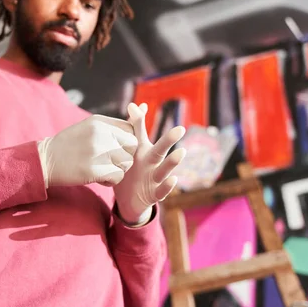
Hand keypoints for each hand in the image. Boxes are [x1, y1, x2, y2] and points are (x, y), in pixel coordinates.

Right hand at [37, 115, 138, 187]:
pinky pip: (118, 176)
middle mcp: (101, 133)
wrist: (44, 161)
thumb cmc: (68, 145)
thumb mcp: (88, 128)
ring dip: (118, 169)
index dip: (127, 142)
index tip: (116, 149)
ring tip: (102, 169)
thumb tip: (136, 123)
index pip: (130, 129)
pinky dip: (110, 180)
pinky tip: (99, 178)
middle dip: (125, 155)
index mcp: (99, 122)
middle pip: (132, 146)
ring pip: (127, 162)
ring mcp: (98, 151)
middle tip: (110, 161)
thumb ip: (109, 128)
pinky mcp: (94, 170)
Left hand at [113, 103, 185, 224]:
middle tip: (180, 129)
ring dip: (172, 162)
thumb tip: (134, 105)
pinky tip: (173, 179)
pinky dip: (168, 186)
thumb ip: (130, 131)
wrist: (129, 201)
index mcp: (141, 151)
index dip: (138, 121)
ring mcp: (154, 178)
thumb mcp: (127, 152)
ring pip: (164, 169)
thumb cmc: (128, 171)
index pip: (140, 134)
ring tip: (181, 152)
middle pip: (160, 149)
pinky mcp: (154, 194)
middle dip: (168, 140)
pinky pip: (162, 191)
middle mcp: (151, 162)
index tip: (134, 107)